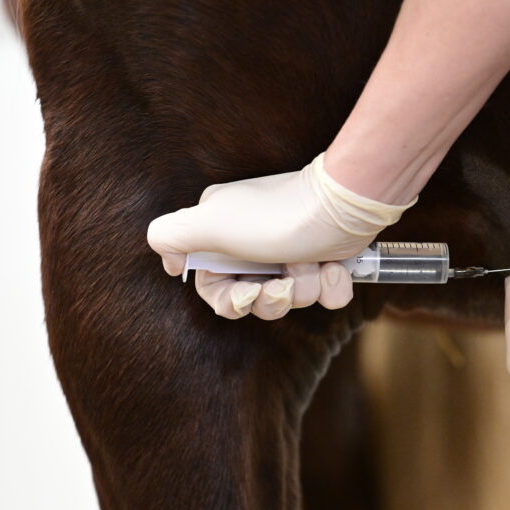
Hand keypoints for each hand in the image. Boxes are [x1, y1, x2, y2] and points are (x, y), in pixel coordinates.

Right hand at [146, 153, 413, 318]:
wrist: (340, 208)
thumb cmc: (274, 217)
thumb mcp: (208, 223)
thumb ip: (169, 236)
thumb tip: (170, 261)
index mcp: (223, 235)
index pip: (215, 288)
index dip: (231, 301)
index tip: (248, 293)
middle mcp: (255, 243)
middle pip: (255, 299)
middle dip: (272, 299)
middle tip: (284, 285)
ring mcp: (293, 251)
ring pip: (293, 299)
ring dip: (304, 286)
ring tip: (310, 261)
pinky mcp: (326, 258)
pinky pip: (327, 293)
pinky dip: (333, 285)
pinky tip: (334, 266)